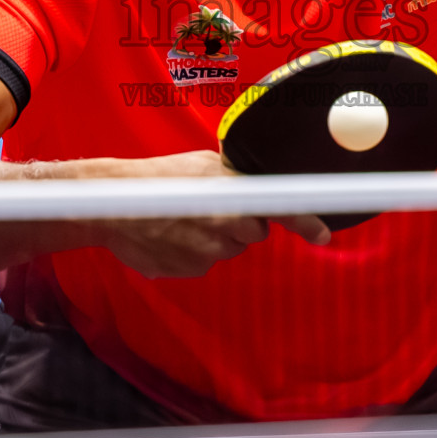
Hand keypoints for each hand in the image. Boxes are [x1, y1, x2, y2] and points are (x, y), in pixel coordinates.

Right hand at [99, 150, 329, 278]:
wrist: (113, 205)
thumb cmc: (160, 178)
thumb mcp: (205, 167)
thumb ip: (236, 181)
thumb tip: (263, 189)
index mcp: (233, 192)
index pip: (282, 207)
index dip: (305, 222)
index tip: (323, 236)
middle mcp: (227, 223)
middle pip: (254, 232)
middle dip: (242, 223)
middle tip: (210, 206)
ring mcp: (210, 251)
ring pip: (229, 248)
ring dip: (215, 237)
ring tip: (184, 218)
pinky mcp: (193, 270)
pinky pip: (205, 262)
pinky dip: (194, 251)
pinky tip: (173, 234)